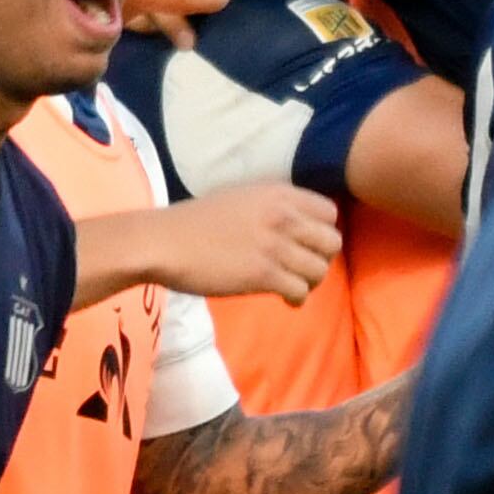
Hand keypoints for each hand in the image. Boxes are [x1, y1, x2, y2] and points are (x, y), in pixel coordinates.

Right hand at [153, 186, 344, 302]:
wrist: (161, 242)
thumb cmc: (194, 222)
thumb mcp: (240, 198)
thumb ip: (272, 207)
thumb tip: (298, 224)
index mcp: (277, 194)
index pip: (329, 212)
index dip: (322, 230)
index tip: (308, 243)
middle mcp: (282, 216)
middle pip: (332, 242)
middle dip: (321, 258)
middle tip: (303, 268)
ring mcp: (274, 246)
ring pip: (320, 270)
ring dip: (311, 282)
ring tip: (294, 284)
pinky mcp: (264, 274)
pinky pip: (301, 291)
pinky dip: (297, 298)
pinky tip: (285, 299)